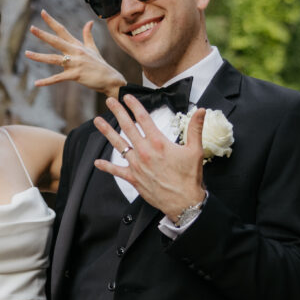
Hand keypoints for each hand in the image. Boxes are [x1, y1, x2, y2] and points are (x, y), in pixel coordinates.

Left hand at [25, 10, 125, 97]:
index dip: (51, 21)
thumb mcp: (93, 48)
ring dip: (39, 56)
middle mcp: (75, 52)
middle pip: (56, 41)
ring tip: (27, 53)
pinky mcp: (75, 75)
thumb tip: (89, 22)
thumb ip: (88, 35)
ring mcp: (75, 63)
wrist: (110, 79)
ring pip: (53, 59)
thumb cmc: (100, 65)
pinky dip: (47, 81)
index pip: (62, 30)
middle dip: (43, 35)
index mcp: (77, 45)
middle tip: (31, 28)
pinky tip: (37, 83)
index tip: (42, 12)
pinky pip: (58, 78)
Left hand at [93, 95, 206, 219]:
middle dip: (118, 112)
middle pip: (127, 127)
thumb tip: (202, 110)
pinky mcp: (133, 178)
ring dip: (107, 132)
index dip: (135, 106)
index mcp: (158, 142)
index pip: (143, 118)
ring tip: (97, 121)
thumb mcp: (195, 150)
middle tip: (110, 101)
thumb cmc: (189, 177)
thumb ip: (196, 128)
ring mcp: (137, 165)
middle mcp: (144, 151)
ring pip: (118, 144)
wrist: (183, 202)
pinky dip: (106, 167)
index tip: (128, 97)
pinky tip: (97, 162)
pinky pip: (117, 170)